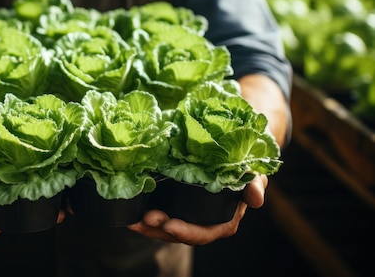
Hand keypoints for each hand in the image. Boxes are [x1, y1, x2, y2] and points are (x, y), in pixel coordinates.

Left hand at [127, 175, 267, 244]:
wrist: (231, 153)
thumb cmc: (243, 165)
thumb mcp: (252, 173)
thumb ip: (254, 185)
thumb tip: (257, 199)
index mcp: (223, 220)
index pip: (204, 233)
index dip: (187, 232)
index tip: (170, 226)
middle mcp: (203, 222)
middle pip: (179, 232)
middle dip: (160, 229)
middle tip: (145, 219)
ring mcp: (186, 215)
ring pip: (164, 228)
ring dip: (147, 226)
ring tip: (132, 219)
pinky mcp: (173, 205)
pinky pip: (157, 215)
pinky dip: (143, 215)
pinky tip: (129, 211)